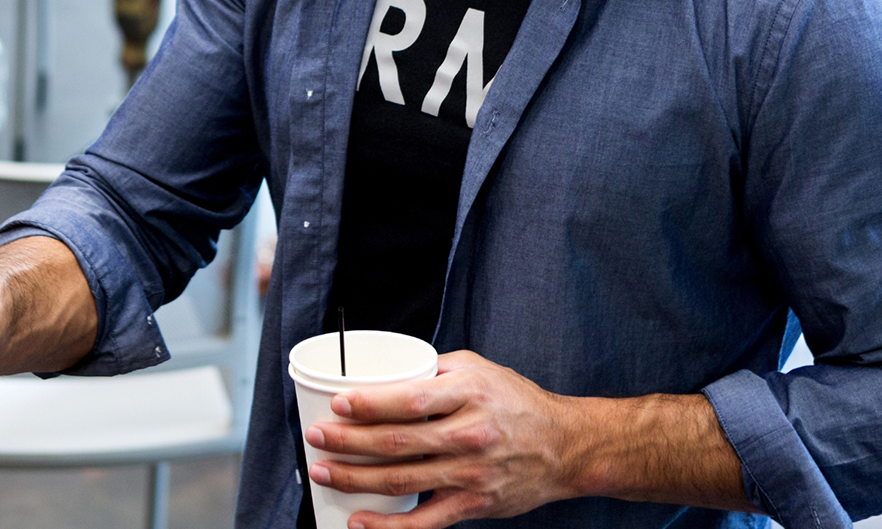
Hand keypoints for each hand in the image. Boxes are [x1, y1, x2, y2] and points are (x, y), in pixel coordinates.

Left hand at [305, 350, 579, 525]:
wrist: (564, 446)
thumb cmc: (516, 402)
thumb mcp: (478, 369)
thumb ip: (434, 369)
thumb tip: (384, 371)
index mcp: (468, 393)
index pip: (409, 399)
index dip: (369, 404)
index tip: (338, 403)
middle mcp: (470, 434)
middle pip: (397, 441)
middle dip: (348, 441)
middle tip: (317, 437)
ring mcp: (471, 474)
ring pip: (402, 479)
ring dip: (356, 479)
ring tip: (324, 471)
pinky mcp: (474, 506)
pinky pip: (425, 522)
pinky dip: (390, 527)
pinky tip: (360, 522)